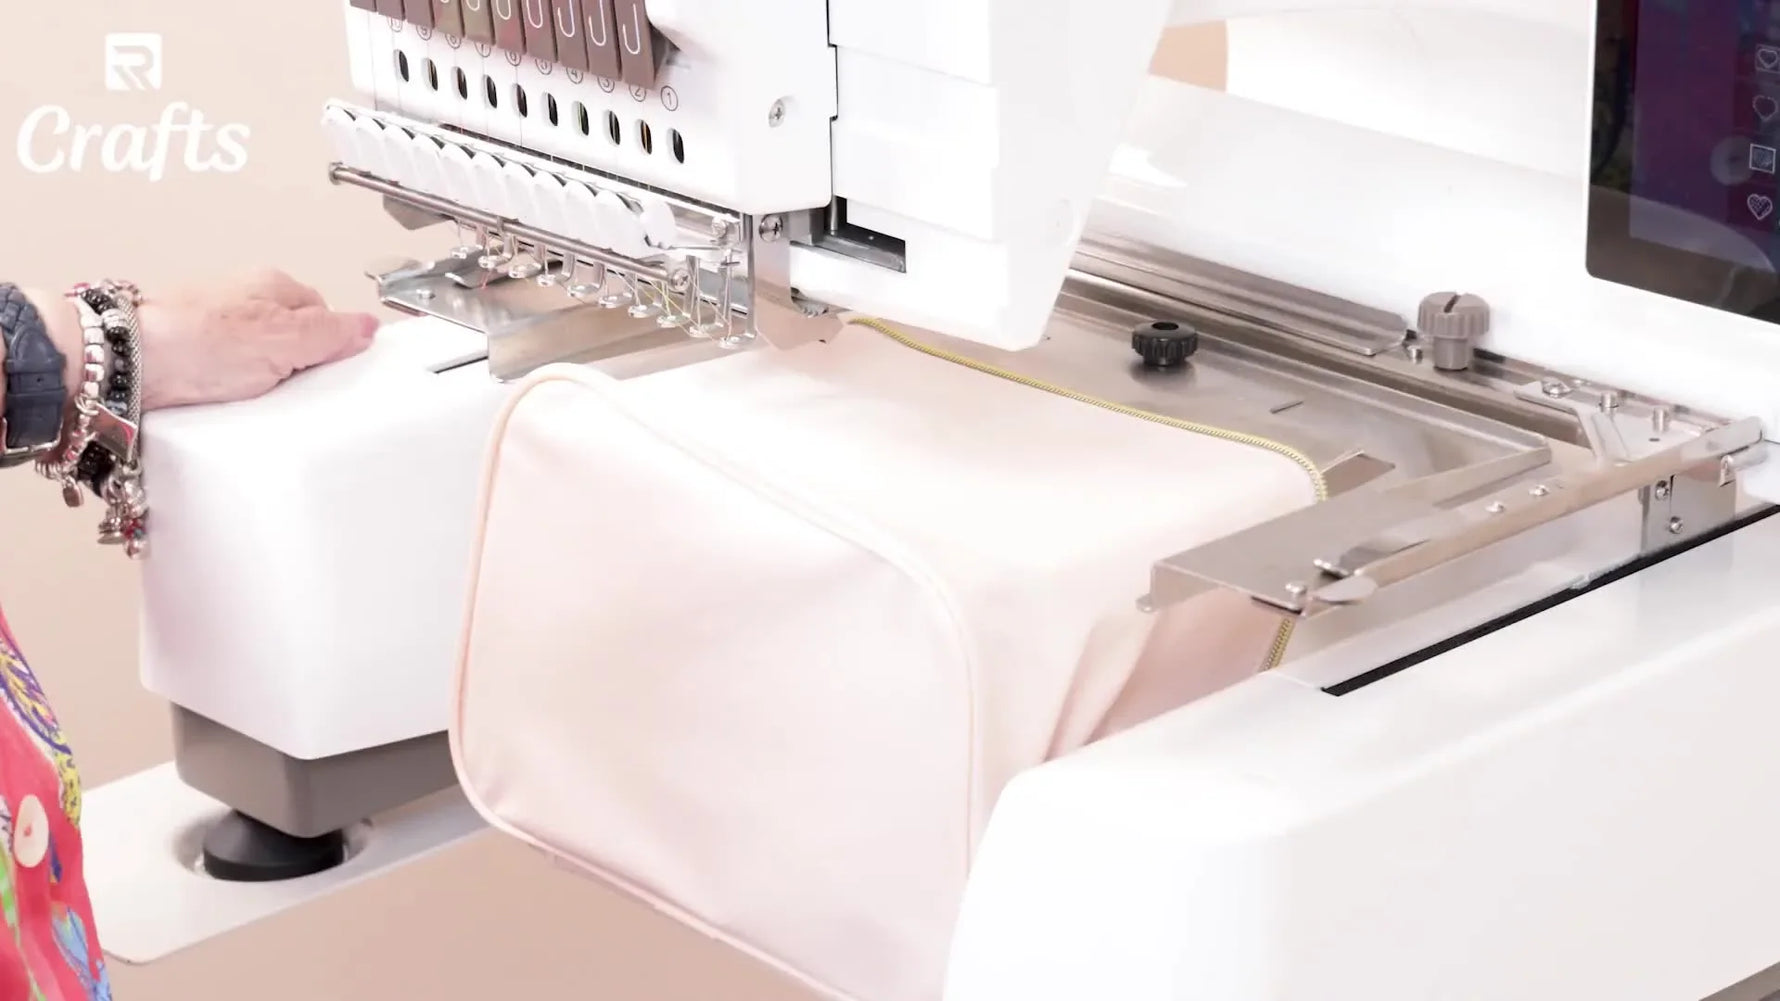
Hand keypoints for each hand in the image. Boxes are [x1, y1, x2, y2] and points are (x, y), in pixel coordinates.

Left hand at [130, 270, 380, 411]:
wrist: (126, 361)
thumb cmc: (197, 341)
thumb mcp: (286, 339)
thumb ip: (333, 333)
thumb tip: (367, 325)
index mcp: (273, 284)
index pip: (326, 315)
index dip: (332, 347)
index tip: (331, 371)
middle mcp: (243, 298)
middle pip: (295, 336)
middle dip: (298, 365)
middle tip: (294, 386)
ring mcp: (216, 325)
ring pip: (262, 357)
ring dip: (265, 380)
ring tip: (258, 396)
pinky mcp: (194, 354)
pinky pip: (232, 374)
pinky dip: (235, 389)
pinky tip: (231, 400)